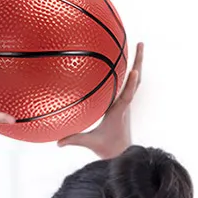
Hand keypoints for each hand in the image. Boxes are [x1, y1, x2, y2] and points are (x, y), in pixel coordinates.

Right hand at [57, 42, 143, 158]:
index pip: (127, 96)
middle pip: (136, 80)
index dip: (131, 84)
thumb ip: (73, 140)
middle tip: (140, 43)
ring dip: (138, 62)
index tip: (135, 70)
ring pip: (135, 80)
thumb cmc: (108, 148)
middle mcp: (126, 104)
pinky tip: (127, 59)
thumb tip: (57, 142)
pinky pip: (130, 83)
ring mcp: (126, 102)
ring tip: (138, 45)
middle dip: (139, 61)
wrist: (123, 154)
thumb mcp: (90, 143)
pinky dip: (130, 70)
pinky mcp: (124, 103)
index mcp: (119, 112)